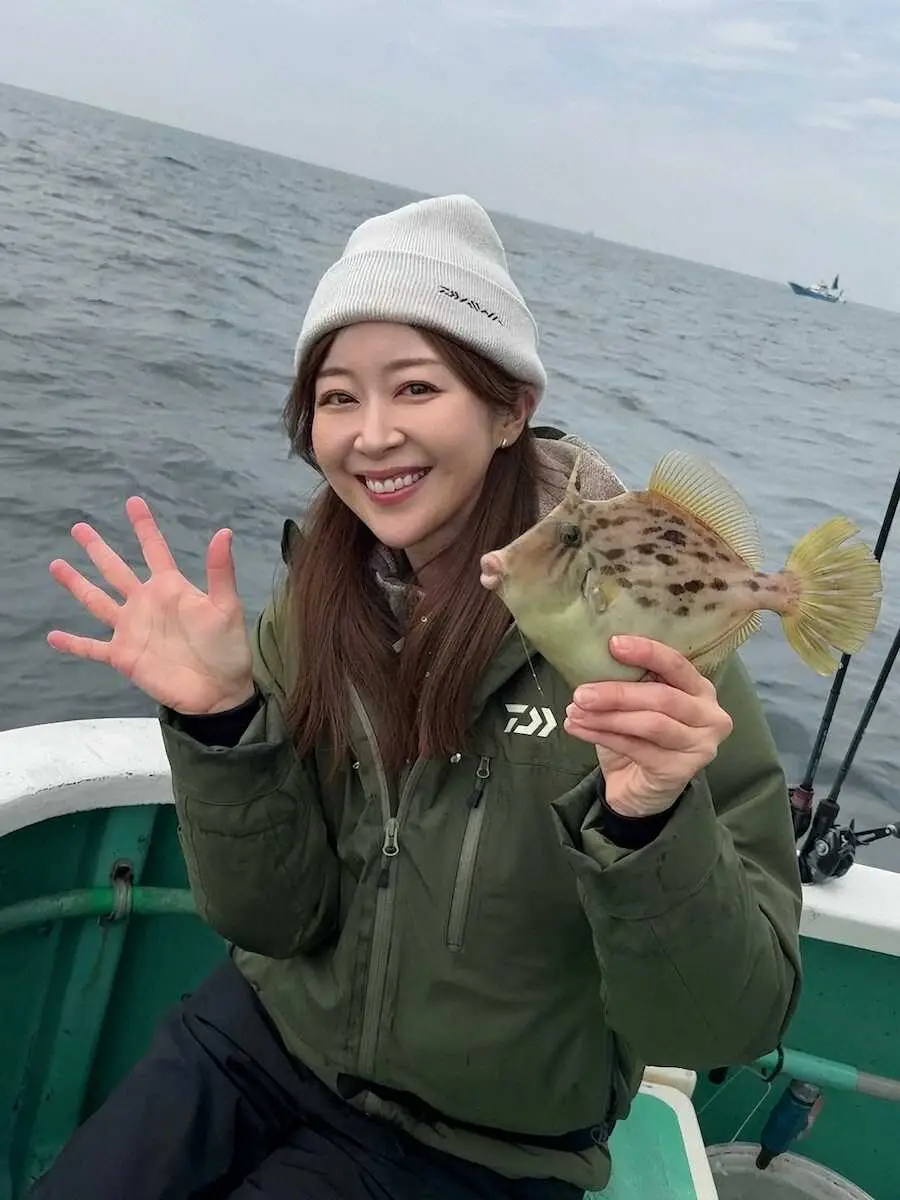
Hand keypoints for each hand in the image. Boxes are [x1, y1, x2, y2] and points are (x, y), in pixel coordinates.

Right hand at [48, 497, 254, 714]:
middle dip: (98, 549)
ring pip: (97, 601)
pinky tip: (52, 636)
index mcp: (171, 588)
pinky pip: (92, 648)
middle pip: (116, 569)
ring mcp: (132, 629)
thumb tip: (224, 532)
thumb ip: (220, 571)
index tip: (133, 502)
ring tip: (57, 565)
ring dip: (77, 584)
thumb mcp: (226, 606)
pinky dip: (73, 643)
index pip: (154, 550)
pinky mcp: (123, 656)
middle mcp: (147, 604)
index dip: (144, 527)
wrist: (219, 691)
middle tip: (78, 527)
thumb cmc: (227, 648)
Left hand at [564, 635, 733, 817]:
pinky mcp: (680, 771)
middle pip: (662, 697)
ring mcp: (700, 745)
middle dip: (617, 693)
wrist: (640, 789)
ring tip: (575, 711)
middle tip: (581, 693)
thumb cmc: (639, 737)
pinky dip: (603, 736)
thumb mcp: (636, 704)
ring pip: (650, 724)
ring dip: (607, 716)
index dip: (647, 652)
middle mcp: (710, 715)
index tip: (613, 644)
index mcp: (700, 689)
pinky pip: (637, 748)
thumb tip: (590, 661)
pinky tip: (578, 729)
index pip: (677, 665)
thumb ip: (629, 683)